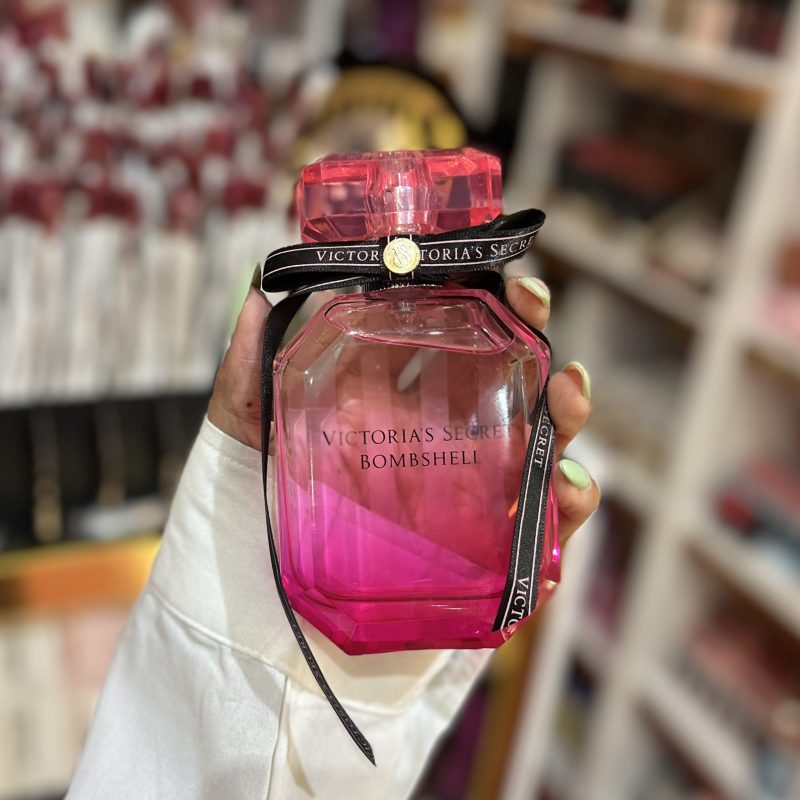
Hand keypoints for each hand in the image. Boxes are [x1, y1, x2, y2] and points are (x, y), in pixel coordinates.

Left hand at [209, 276, 599, 545]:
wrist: (262, 618)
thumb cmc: (255, 516)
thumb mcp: (244, 433)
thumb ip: (248, 369)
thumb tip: (258, 296)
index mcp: (395, 409)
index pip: (452, 344)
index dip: (482, 305)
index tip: (497, 277)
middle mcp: (440, 449)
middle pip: (510, 390)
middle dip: (536, 344)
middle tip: (538, 313)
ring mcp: (466, 505)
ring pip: (540, 454)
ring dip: (566, 418)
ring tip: (566, 395)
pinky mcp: (482, 565)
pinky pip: (539, 541)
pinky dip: (564, 514)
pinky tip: (565, 490)